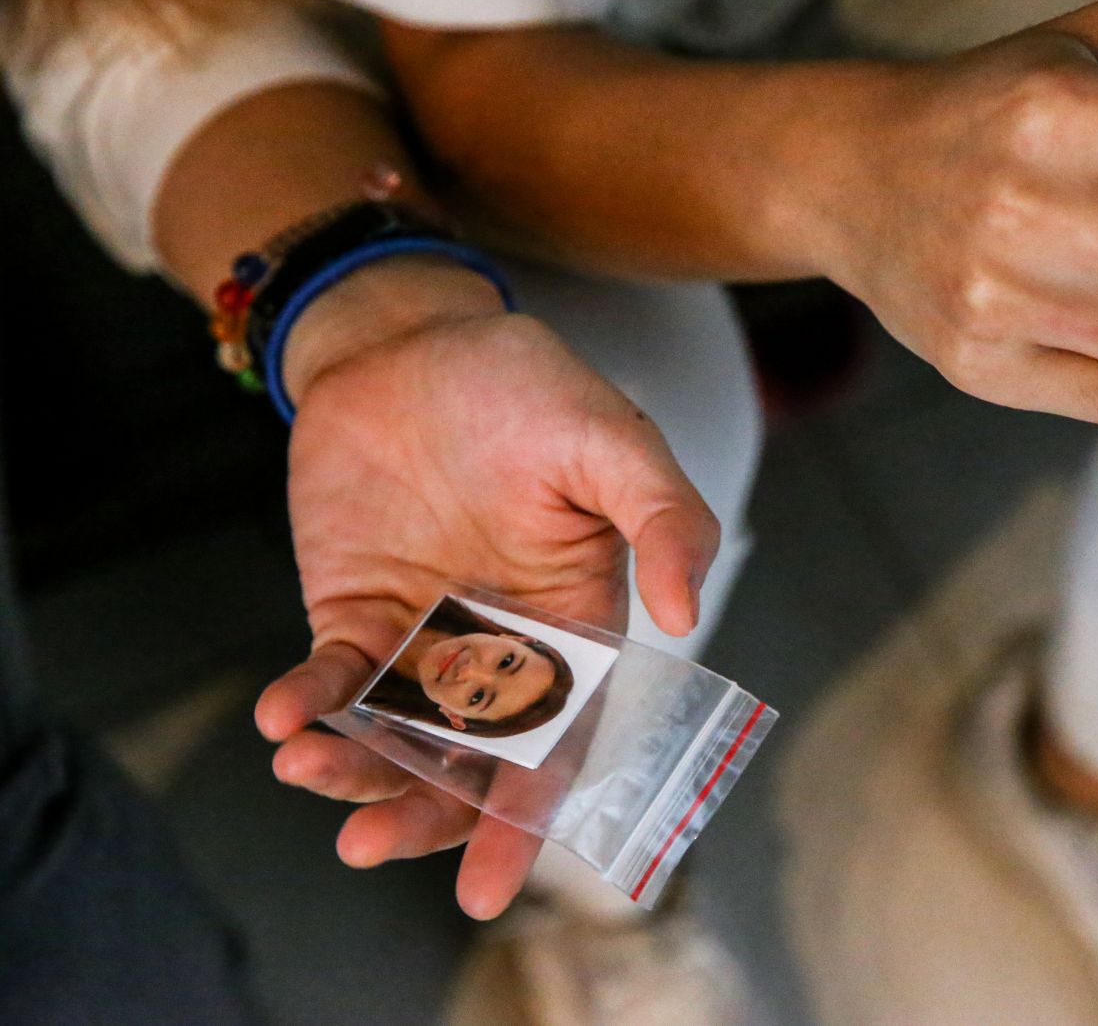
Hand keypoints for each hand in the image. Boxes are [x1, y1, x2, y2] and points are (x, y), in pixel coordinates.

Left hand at [253, 259, 718, 918]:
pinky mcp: (358, 613)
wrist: (413, 341)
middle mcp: (505, 653)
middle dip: (424, 816)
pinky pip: (334, 678)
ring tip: (309, 770)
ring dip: (354, 767)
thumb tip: (686, 614)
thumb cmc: (528, 388)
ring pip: (396, 736)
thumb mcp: (614, 441)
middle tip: (367, 846)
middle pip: (470, 764)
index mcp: (578, 631)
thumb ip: (665, 519)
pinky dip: (308, 702)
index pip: (559, 744)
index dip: (526, 818)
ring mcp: (427, 638)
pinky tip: (283, 716)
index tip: (490, 883)